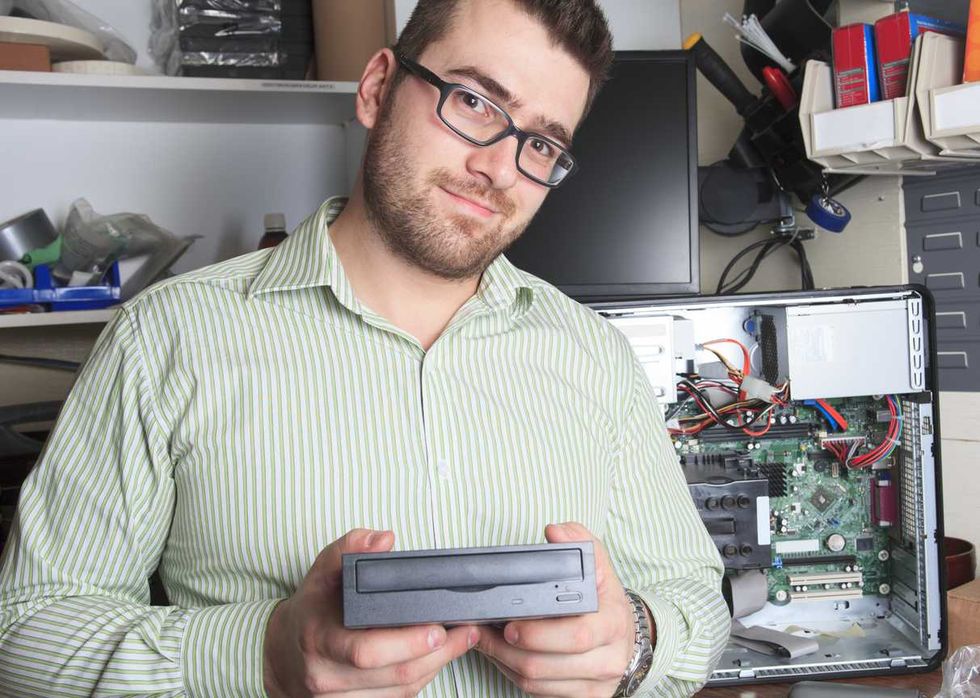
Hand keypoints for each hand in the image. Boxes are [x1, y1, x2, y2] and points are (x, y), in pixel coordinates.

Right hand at [263, 528, 479, 696]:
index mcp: (319, 639)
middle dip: (438, 654)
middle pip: (395, 674)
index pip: (366, 651)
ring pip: (401, 690)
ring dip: (436, 667)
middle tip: (465, 632)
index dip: (407, 643)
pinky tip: (437, 659)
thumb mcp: (321, 572)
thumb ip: (349, 549)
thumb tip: (383, 539)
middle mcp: (327, 675)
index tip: (438, 628)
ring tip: (460, 642)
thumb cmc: (310, 609)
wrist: (280, 655)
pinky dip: (421, 679)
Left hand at [475, 522, 642, 697]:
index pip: (576, 635)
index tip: (509, 621)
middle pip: (546, 664)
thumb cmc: (607, 601)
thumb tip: (555, 531)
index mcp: (612, 624)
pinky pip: (538, 692)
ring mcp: (595, 684)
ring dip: (503, 662)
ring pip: (537, 682)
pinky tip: (502, 655)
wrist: (627, 638)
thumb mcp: (600, 566)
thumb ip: (579, 541)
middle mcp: (608, 659)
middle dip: (507, 649)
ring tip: (485, 640)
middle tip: (485, 630)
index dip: (537, 633)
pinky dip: (513, 674)